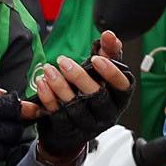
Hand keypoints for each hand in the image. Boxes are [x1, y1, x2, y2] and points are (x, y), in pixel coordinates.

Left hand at [25, 31, 133, 165]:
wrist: (74, 126)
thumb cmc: (92, 92)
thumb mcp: (102, 72)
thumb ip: (108, 52)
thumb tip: (109, 34)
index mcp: (119, 98)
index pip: (123, 87)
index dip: (111, 73)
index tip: (97, 59)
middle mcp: (107, 114)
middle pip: (97, 97)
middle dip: (79, 77)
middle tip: (63, 61)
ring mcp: (89, 125)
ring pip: (76, 107)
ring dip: (60, 86)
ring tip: (49, 69)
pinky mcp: (70, 131)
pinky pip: (59, 116)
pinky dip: (49, 99)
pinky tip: (43, 83)